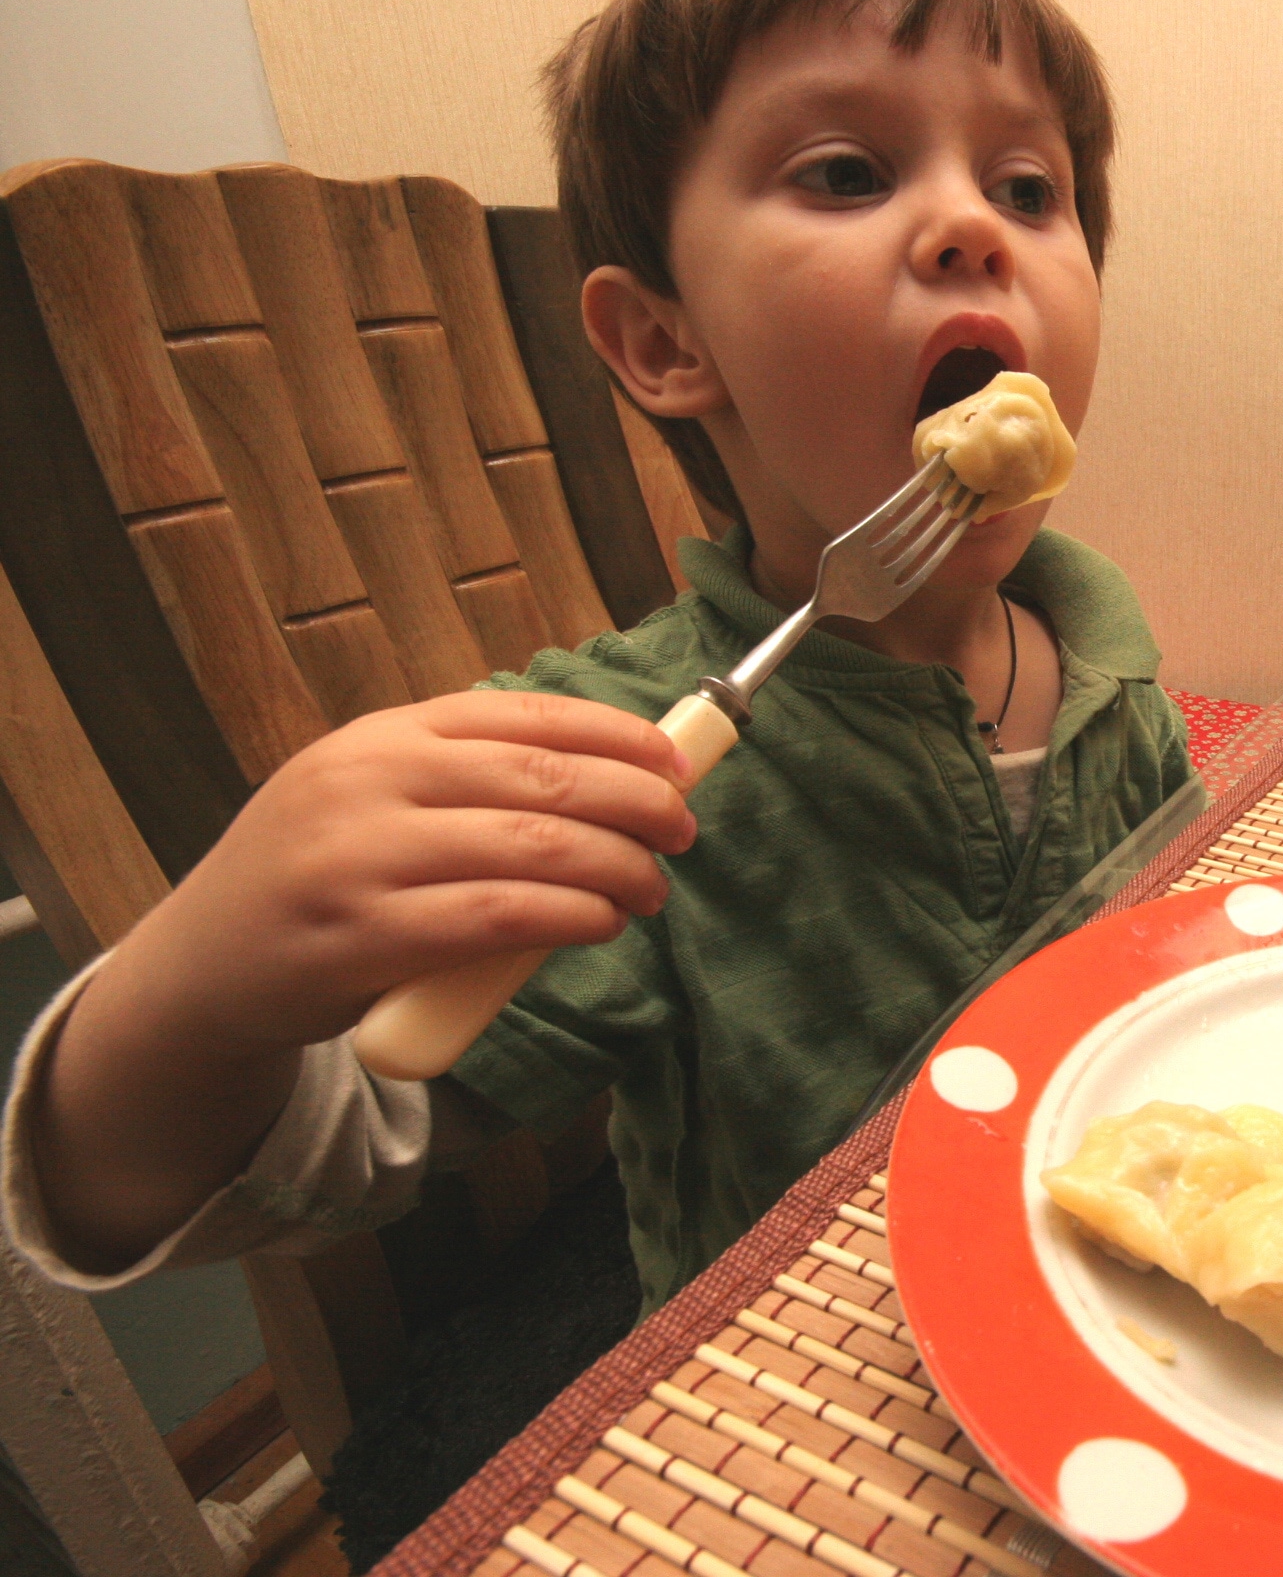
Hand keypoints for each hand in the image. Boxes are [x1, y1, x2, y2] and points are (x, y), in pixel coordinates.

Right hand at [30, 691, 697, 1269]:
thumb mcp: (373, 796)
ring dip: (616, 866)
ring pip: (533, 845)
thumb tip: (609, 771)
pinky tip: (602, 920)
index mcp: (384, 735)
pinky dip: (569, 916)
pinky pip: (497, 917)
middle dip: (635, 800)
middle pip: (543, 776)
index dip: (616, 734)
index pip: (525, 714)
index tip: (676, 760)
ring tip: (651, 886)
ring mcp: (360, 858)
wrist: (201, 969)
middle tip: (681, 830)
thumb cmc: (318, 877)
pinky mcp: (361, 938)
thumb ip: (465, 779)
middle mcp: (369, 782)